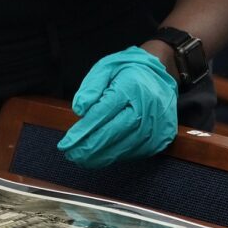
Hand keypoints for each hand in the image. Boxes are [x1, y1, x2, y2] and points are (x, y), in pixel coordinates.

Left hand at [57, 46, 177, 168]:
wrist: (160, 74)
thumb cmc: (129, 70)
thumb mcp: (106, 68)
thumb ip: (91, 87)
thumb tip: (79, 110)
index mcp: (132, 87)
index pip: (103, 113)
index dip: (83, 131)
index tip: (66, 143)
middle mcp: (147, 109)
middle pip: (114, 133)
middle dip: (89, 148)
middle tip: (70, 155)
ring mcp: (157, 126)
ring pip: (124, 148)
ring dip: (100, 157)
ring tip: (81, 159)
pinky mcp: (161, 139)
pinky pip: (135, 152)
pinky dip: (115, 156)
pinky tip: (100, 157)